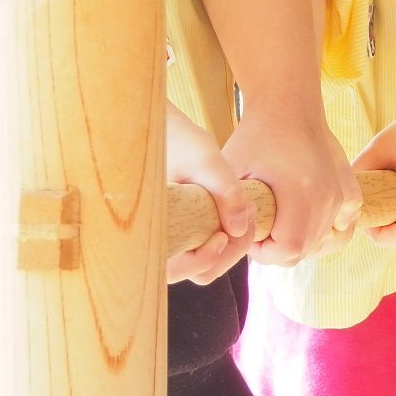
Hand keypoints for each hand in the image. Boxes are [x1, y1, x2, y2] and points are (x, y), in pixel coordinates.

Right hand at [165, 104, 257, 286]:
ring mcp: (166, 233)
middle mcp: (153, 235)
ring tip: (243, 213)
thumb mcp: (205, 159)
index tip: (223, 235)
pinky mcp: (178, 226)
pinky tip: (232, 213)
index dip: (202, 260)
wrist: (162, 124)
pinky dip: (218, 236)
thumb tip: (238, 230)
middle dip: (223, 254)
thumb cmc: (178, 137)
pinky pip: (198, 245)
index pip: (174, 269)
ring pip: (196, 261)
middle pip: (190, 271)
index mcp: (151, 224)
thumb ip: (224, 192)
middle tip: (244, 224)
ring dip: (225, 247)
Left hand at [223, 98, 360, 266]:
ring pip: (327, 241)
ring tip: (282, 225)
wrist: (287, 104)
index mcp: (300, 192)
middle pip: (308, 249)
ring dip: (303, 241)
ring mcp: (341, 192)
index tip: (252, 234)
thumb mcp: (232, 171)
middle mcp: (327, 195)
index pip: (289, 249)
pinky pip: (346, 224)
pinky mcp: (349, 187)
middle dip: (281, 250)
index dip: (266, 252)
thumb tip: (236, 239)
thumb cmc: (254, 136)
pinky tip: (309, 219)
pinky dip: (330, 229)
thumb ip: (230, 208)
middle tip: (263, 230)